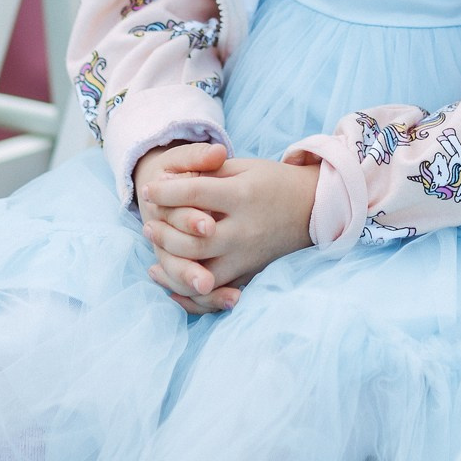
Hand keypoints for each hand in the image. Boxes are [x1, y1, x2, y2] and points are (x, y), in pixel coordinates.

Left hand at [141, 157, 318, 310]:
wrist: (313, 208)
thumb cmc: (273, 182)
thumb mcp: (244, 167)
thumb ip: (208, 173)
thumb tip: (168, 183)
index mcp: (243, 197)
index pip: (195, 195)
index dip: (166, 192)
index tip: (148, 189)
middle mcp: (245, 231)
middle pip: (193, 240)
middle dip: (163, 231)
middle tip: (147, 222)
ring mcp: (247, 258)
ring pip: (200, 273)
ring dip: (170, 263)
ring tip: (155, 247)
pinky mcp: (249, 274)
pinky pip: (213, 293)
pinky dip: (187, 291)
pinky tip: (167, 278)